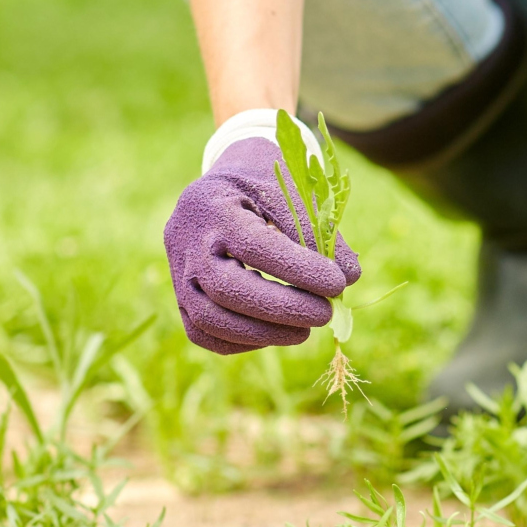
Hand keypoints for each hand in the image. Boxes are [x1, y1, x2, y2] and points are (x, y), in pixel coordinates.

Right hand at [164, 138, 361, 354]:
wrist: (222, 185)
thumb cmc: (262, 185)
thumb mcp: (290, 191)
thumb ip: (318, 231)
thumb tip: (349, 277)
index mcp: (213, 205)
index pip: (254, 246)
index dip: (297, 270)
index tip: (337, 283)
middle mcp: (185, 240)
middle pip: (226, 289)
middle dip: (281, 309)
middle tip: (325, 314)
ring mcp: (177, 271)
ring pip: (209, 319)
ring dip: (263, 334)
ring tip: (305, 331)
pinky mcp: (179, 295)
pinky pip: (202, 332)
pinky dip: (241, 341)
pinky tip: (275, 334)